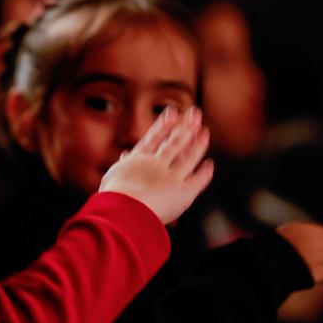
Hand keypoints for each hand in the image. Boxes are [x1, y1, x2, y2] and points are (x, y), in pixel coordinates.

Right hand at [100, 107, 213, 224]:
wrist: (123, 210)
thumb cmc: (113, 198)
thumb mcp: (112, 177)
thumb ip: (124, 164)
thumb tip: (124, 155)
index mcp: (137, 160)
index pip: (153, 139)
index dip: (163, 125)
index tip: (172, 113)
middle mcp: (156, 165)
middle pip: (173, 142)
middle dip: (184, 127)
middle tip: (195, 113)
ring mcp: (170, 176)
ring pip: (187, 157)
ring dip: (197, 144)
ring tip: (205, 132)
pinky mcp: (182, 191)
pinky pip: (197, 181)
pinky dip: (204, 173)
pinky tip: (209, 165)